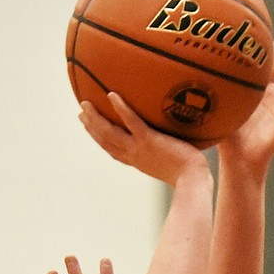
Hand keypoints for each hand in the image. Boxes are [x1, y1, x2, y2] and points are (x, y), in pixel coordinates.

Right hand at [79, 93, 209, 186]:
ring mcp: (139, 148)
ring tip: (85, 104)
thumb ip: (167, 152)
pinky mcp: (149, 140)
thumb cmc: (189, 172)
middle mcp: (133, 155)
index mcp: (137, 161)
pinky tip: (111, 95)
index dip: (100, 139)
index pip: (113, 150)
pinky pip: (131, 122)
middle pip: (105, 141)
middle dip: (91, 127)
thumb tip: (174, 142)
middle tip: (81, 113)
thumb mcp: (173, 163)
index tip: (91, 128)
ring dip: (95, 119)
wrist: (192, 179)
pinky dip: (120, 109)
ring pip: (110, 133)